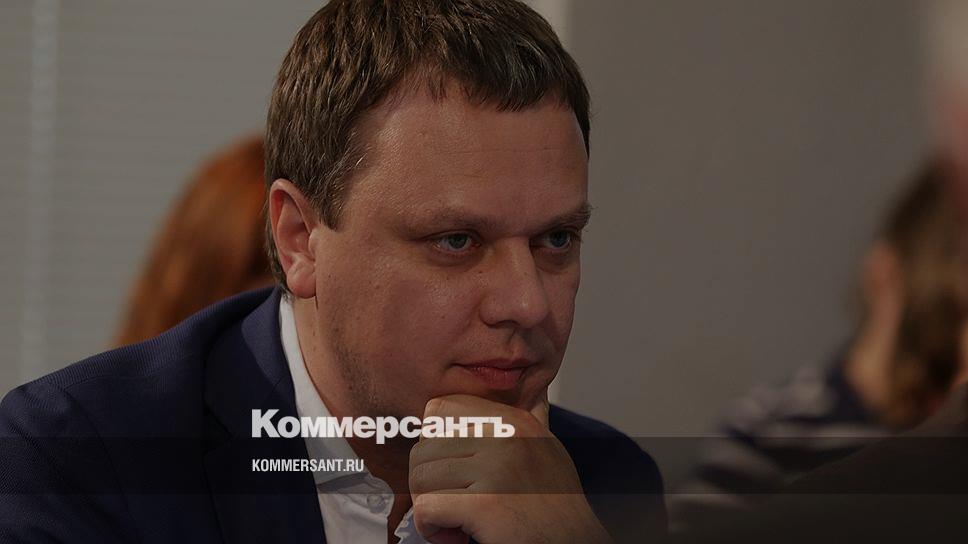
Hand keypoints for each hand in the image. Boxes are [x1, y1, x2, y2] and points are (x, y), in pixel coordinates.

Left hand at [408, 393, 612, 543]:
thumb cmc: (556, 506)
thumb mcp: (547, 449)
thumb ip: (533, 419)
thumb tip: (536, 391)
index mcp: (513, 420)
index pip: (440, 408)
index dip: (434, 443)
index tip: (453, 471)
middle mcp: (505, 436)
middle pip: (424, 448)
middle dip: (428, 483)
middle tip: (454, 506)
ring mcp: (496, 468)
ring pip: (421, 478)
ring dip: (430, 508)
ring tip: (456, 522)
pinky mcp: (485, 504)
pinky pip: (427, 508)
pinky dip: (431, 528)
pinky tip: (455, 536)